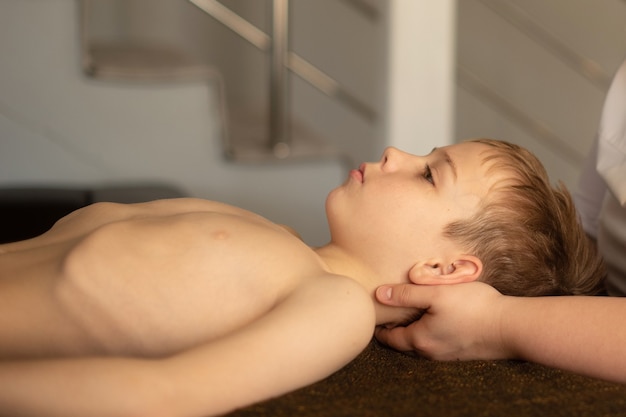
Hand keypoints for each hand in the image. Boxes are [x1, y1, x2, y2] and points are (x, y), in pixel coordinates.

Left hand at [374, 282, 510, 360]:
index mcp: (420, 340)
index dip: (381, 326)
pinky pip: (438, 343)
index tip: (377, 314)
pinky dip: (431, 332)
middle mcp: (431, 353)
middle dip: (396, 329)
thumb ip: (406, 294)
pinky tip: (439, 317)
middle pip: (404, 343)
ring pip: (422, 344)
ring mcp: (447, 354)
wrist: (512, 327)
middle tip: (391, 312)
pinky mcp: (462, 351)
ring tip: (413, 311)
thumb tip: (380, 294)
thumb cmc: (474, 307)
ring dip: (414, 330)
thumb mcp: (435, 293)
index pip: (389, 338)